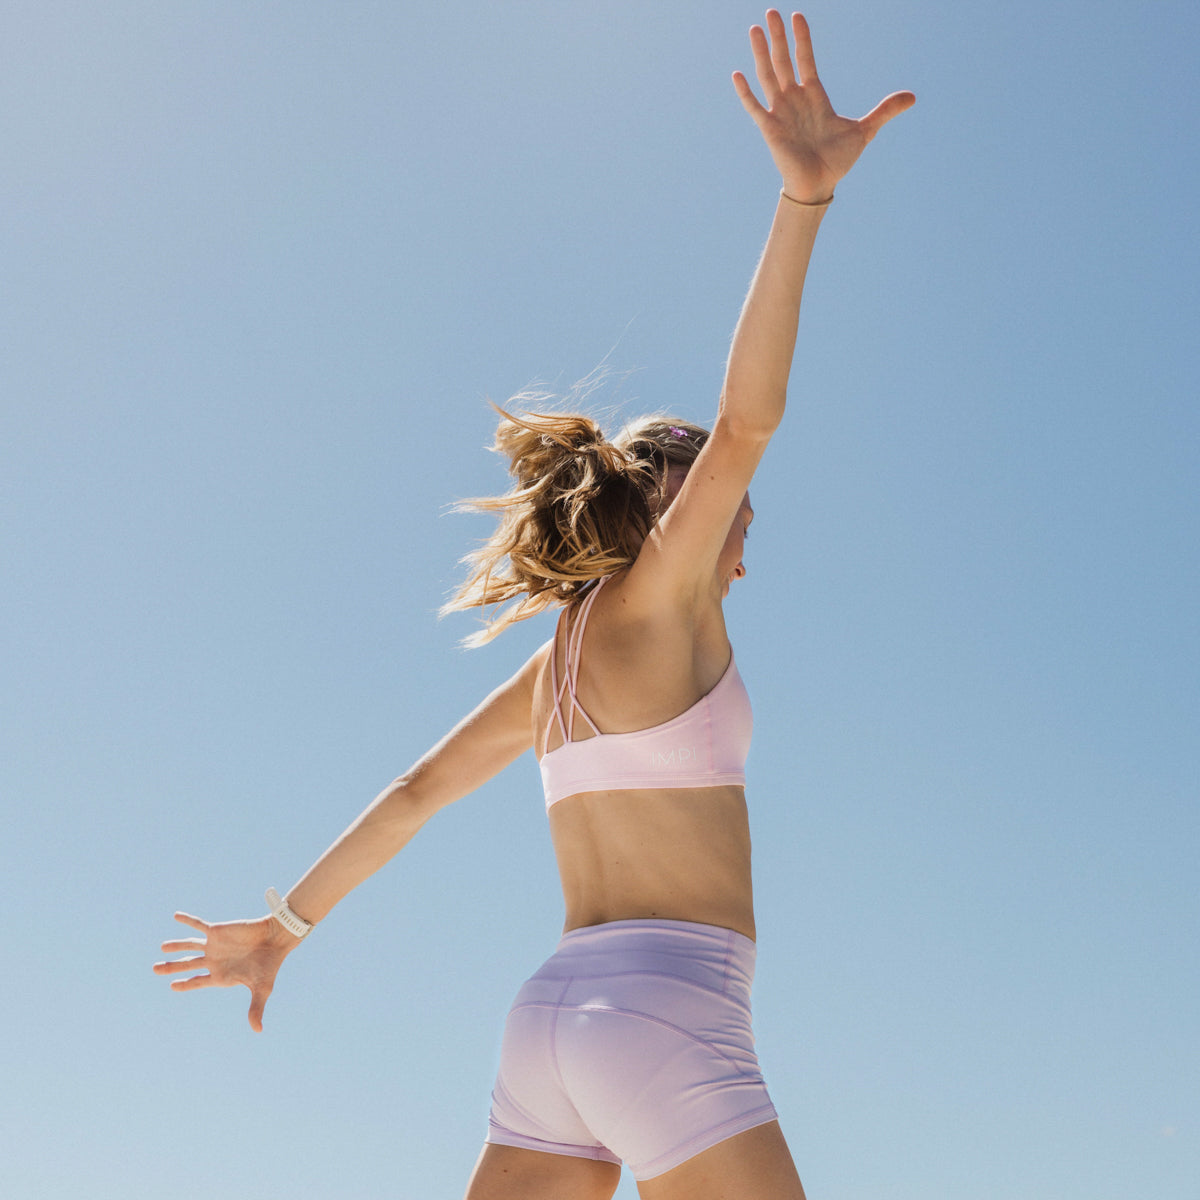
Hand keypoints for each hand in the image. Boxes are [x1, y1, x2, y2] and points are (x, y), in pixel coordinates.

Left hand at [153, 911, 298, 1031]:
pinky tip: (176, 916)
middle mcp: (215, 960)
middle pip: (188, 965)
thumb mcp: (261, 989)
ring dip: (176, 946)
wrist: (275, 939)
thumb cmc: (269, 965)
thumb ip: (255, 1008)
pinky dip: (187, 921)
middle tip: (155, 969)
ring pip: (190, 946)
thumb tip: (258, 1031)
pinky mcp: (217, 931)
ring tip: (163, 947)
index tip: (172, 986)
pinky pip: (199, 925)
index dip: (185, 985)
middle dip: (171, 967)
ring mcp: (215, 945)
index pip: (197, 982)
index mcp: (220, 976)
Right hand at [733, 10, 914, 202]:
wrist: (819, 185)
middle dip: (779, 36)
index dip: (803, 38)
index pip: (806, 60)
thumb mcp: (865, 131)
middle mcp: (795, 100)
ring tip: (755, 29)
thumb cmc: (837, 161)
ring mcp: (780, 113)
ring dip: (761, 52)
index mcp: (815, 96)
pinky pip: (754, 107)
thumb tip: (913, 97)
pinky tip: (737, 74)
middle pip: (784, 60)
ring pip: (768, 76)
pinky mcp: (770, 129)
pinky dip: (745, 92)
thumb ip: (885, 111)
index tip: (798, 15)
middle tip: (771, 10)